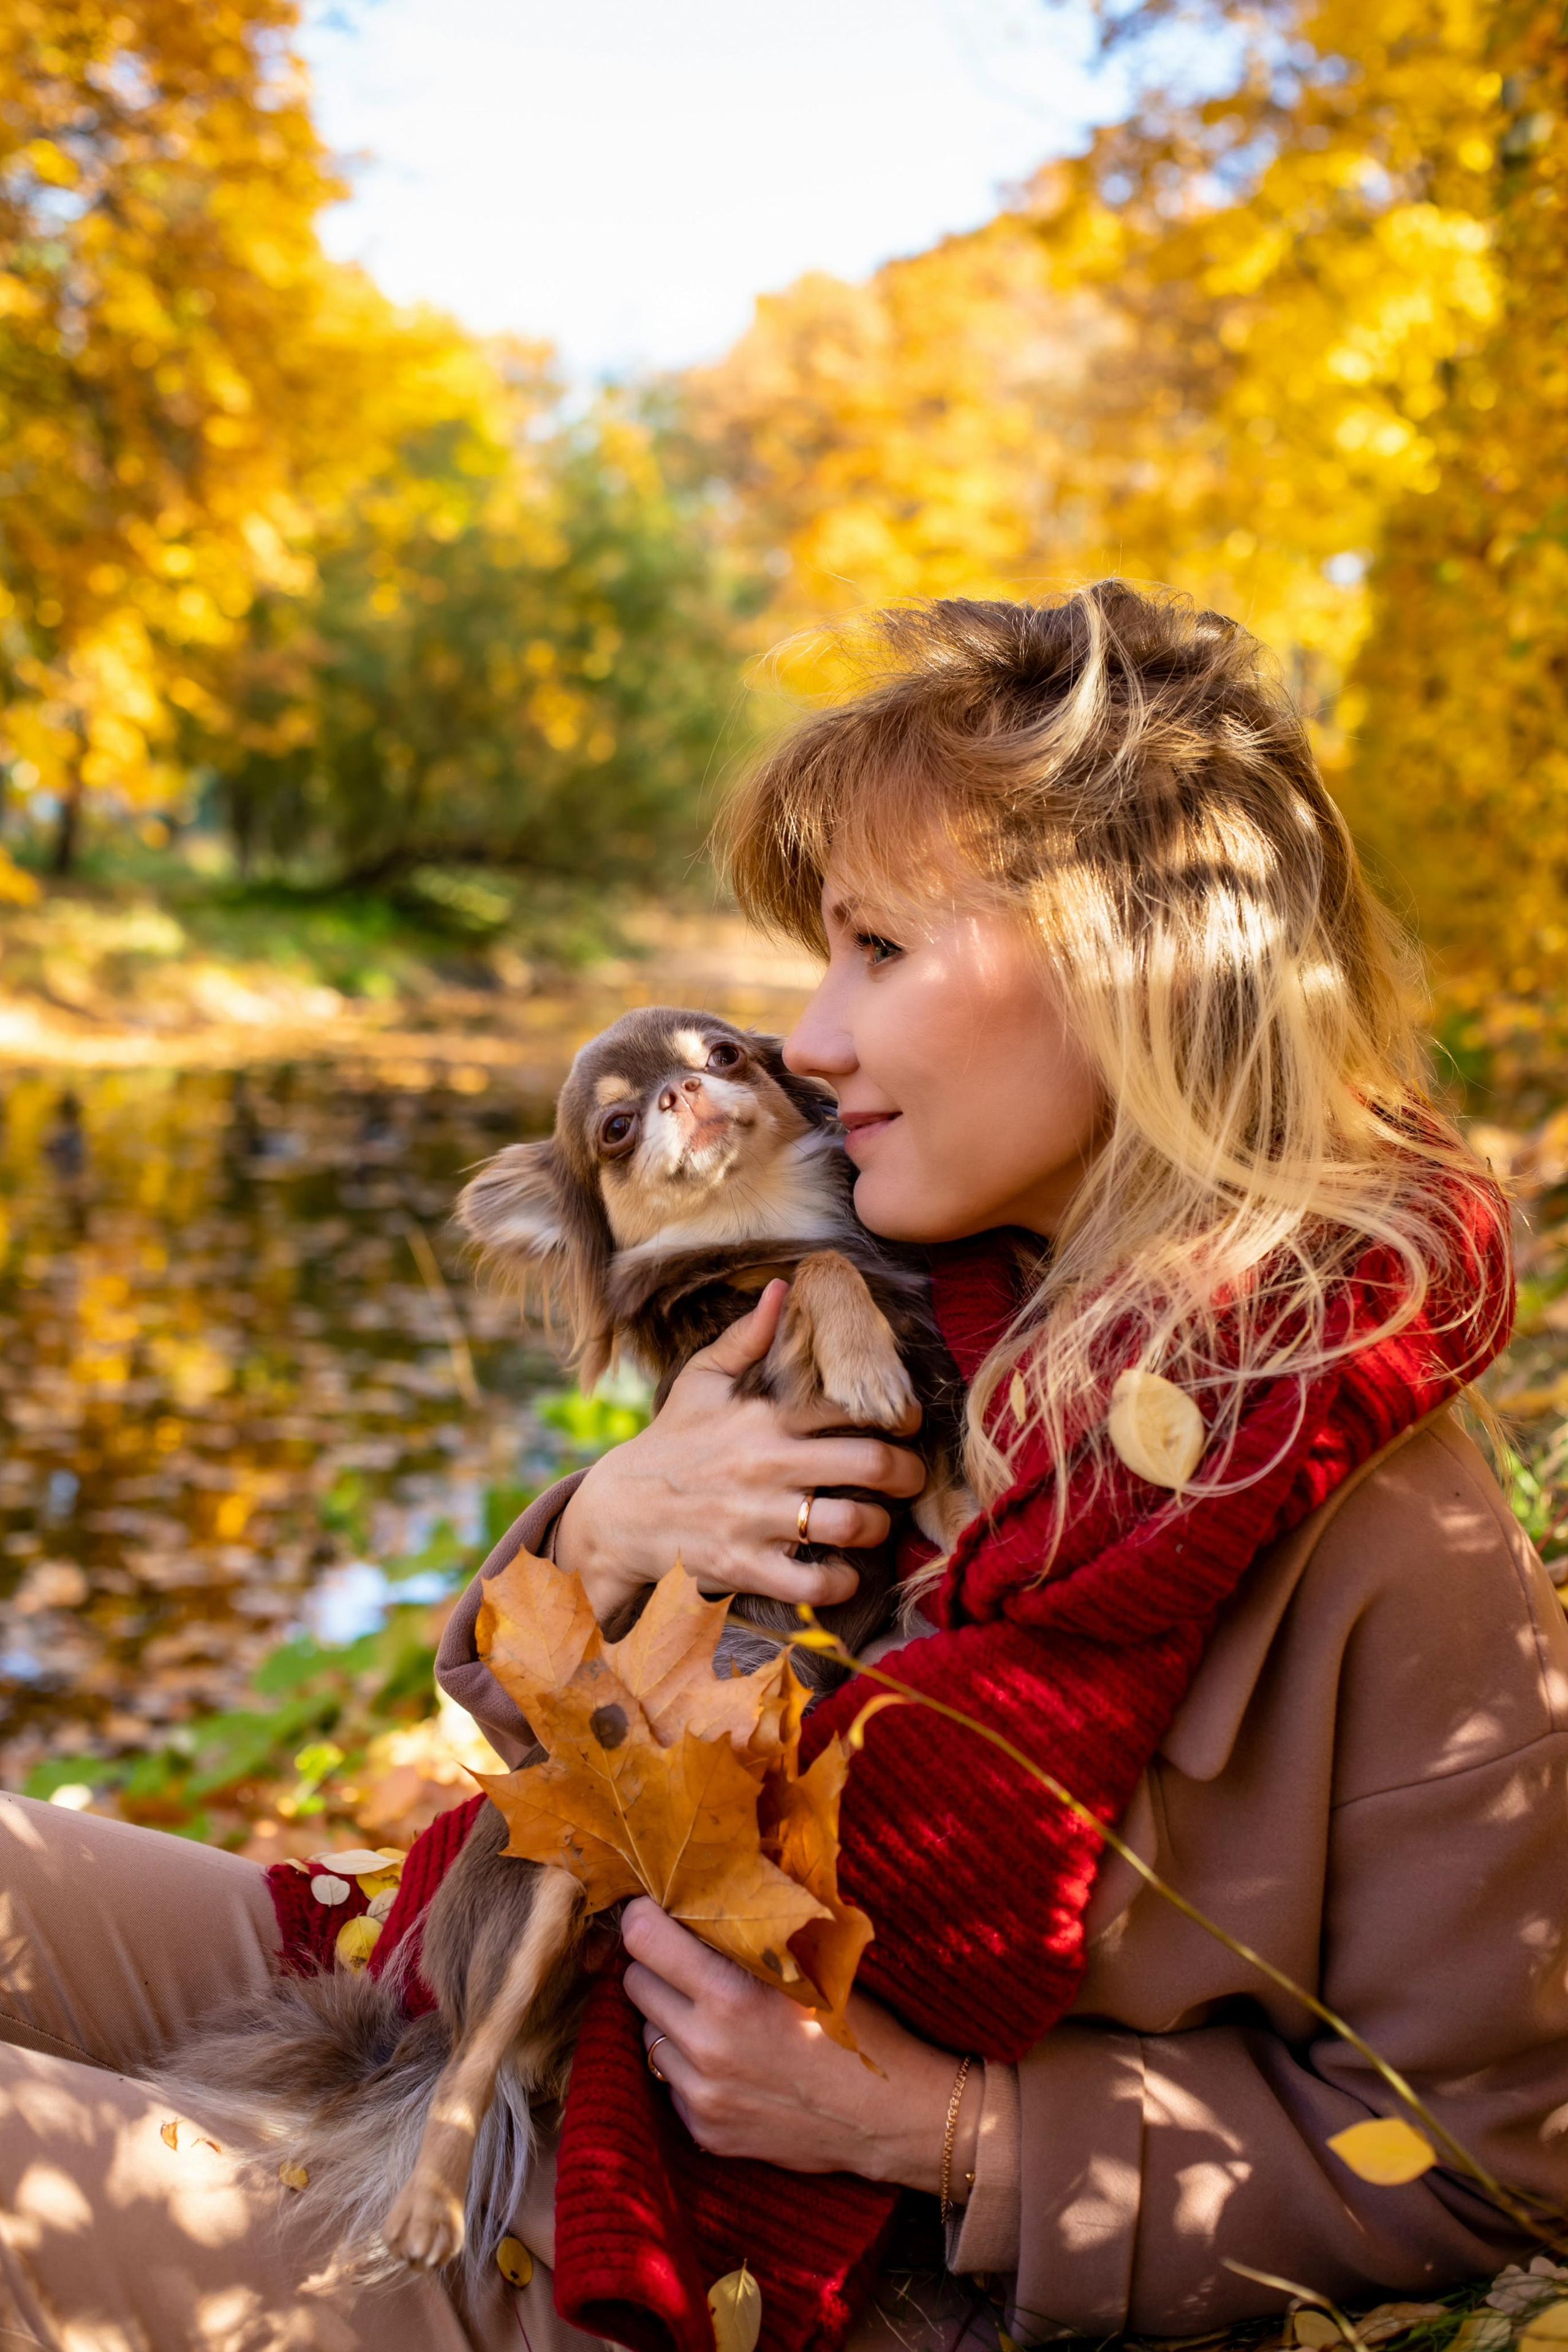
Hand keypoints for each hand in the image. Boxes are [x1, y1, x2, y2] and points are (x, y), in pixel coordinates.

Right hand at [553, 1281, 925, 1626]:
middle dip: (908, 1473)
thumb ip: (746, 1337)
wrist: (617, 1513)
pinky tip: (841, 1571)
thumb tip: (783, 1287)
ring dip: (880, 1528)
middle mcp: (765, 1465)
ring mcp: (756, 1519)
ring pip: (852, 1525)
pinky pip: (815, 1584)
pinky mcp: (745, 1567)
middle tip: (911, 1478)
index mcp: (762, 1417)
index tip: (906, 1425)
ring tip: (876, 1522)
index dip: (894, 1414)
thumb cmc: (670, 1442)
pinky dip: (840, 1583)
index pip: (851, 1406)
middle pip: (871, 1465)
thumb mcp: (700, 1381)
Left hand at [620, 1899, 977, 2194]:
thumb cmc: (861, 2023)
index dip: (644, 1917)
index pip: (643, 1938)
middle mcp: (707, 2046)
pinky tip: (730, 2059)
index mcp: (732, 1993)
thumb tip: (706, 1882)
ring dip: (669, 2017)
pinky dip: (688, 2064)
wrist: (891, 2113)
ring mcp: (703, 2094)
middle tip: (686, 1959)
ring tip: (712, 2012)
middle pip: (635, 1983)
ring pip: (647, 2034)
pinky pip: (670, 2081)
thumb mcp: (814, 1962)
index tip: (655, 1909)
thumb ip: (754, 1930)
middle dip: (655, 1965)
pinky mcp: (706, 2130)